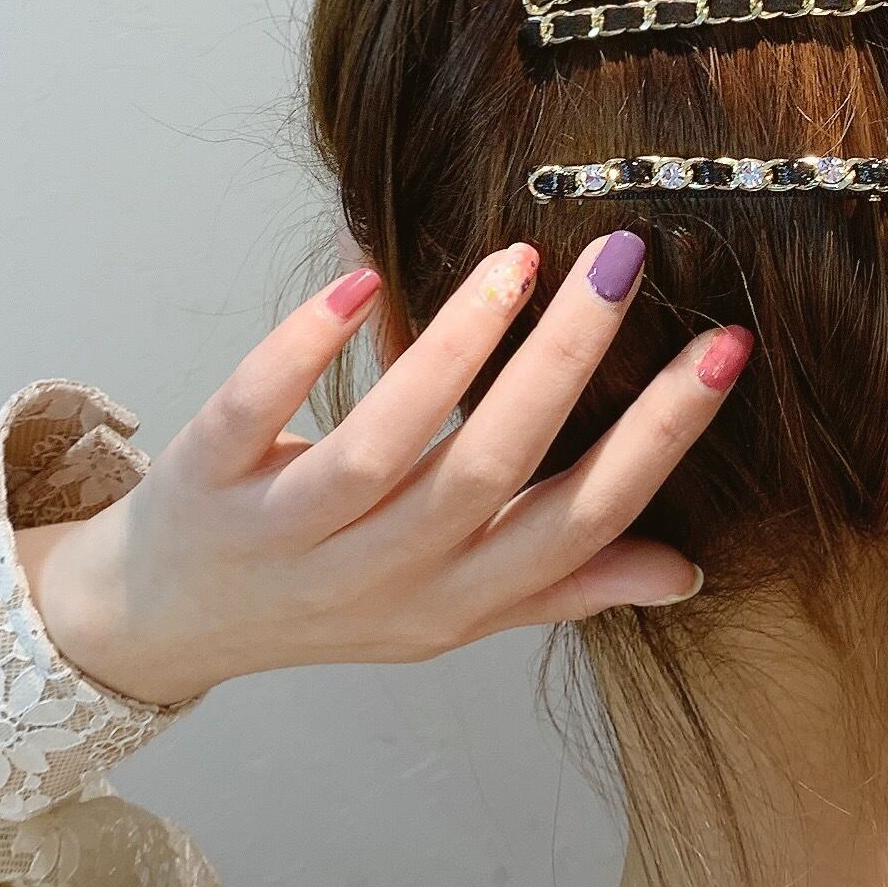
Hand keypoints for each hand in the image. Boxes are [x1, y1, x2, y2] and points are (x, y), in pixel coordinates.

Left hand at [17, 234, 751, 706]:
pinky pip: (250, 418)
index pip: (576, 523)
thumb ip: (560, 581)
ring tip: (518, 259)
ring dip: (454, 351)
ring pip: (382, 450)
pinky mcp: (203, 485)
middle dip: (565, 366)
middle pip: (489, 475)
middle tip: (624, 261)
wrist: (165, 627)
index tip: (722, 347)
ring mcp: (284, 536)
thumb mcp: (450, 611)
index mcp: (454, 603)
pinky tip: (356, 284)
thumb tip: (683, 570)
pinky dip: (301, 352)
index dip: (656, 440)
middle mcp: (377, 578)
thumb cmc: (330, 598)